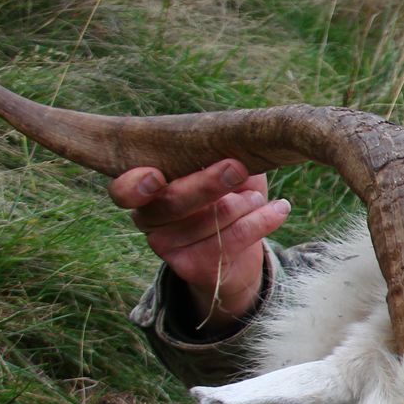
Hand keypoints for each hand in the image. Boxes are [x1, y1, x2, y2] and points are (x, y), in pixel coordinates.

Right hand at [108, 159, 289, 330]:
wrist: (237, 250)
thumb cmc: (226, 194)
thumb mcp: (221, 166)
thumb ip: (217, 151)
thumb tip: (235, 136)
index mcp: (145, 188)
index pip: (123, 190)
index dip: (134, 185)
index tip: (155, 176)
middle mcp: (148, 219)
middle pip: (173, 202)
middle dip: (208, 183)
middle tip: (237, 167)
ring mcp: (166, 246)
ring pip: (209, 220)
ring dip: (245, 204)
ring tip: (259, 197)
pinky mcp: (192, 267)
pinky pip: (232, 240)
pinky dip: (262, 221)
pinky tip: (280, 208)